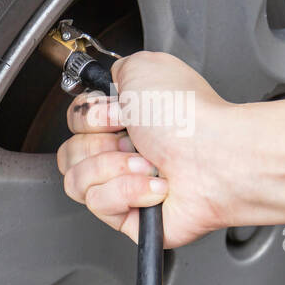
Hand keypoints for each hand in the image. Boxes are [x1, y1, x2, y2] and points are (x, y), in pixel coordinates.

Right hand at [57, 51, 240, 247]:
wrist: (215, 157)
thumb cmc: (187, 116)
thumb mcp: (142, 67)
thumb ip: (114, 71)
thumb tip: (106, 86)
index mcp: (126, 118)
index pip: (75, 124)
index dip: (89, 117)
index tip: (117, 113)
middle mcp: (125, 152)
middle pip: (69, 153)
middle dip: (98, 142)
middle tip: (133, 139)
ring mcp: (125, 186)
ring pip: (76, 181)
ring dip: (111, 166)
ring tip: (147, 163)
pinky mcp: (129, 218)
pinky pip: (98, 204)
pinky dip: (127, 191)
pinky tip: (155, 185)